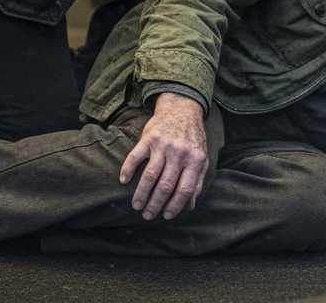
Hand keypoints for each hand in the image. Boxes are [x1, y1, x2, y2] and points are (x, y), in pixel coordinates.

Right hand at [119, 93, 207, 220]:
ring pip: (150, 175)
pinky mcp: (148, 138)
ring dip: (142, 193)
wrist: (182, 109)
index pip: (185, 189)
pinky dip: (128, 169)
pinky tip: (124, 180)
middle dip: (156, 204)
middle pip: (165, 185)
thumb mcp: (201, 159)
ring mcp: (163, 145)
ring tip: (137, 205)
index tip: (167, 216)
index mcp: (195, 160)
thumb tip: (190, 206)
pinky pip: (135, 156)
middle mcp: (179, 153)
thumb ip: (198, 182)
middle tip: (148, 215)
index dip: (176, 205)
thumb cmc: (192, 139)